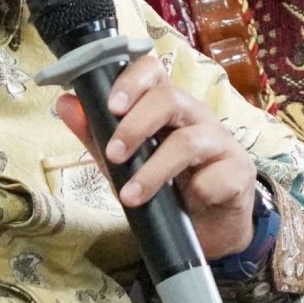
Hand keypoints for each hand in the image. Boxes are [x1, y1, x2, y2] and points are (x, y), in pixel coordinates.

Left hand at [53, 54, 259, 258]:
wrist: (209, 231)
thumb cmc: (168, 188)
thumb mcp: (125, 164)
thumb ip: (98, 136)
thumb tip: (65, 103)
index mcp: (168, 106)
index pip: (153, 71)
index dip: (132, 81)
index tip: (111, 106)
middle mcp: (196, 116)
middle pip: (170, 99)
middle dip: (135, 126)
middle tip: (114, 156)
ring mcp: (221, 143)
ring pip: (190, 141)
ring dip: (155, 170)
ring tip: (131, 196)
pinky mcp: (238, 174)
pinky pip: (216, 178)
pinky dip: (196, 192)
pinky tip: (187, 205)